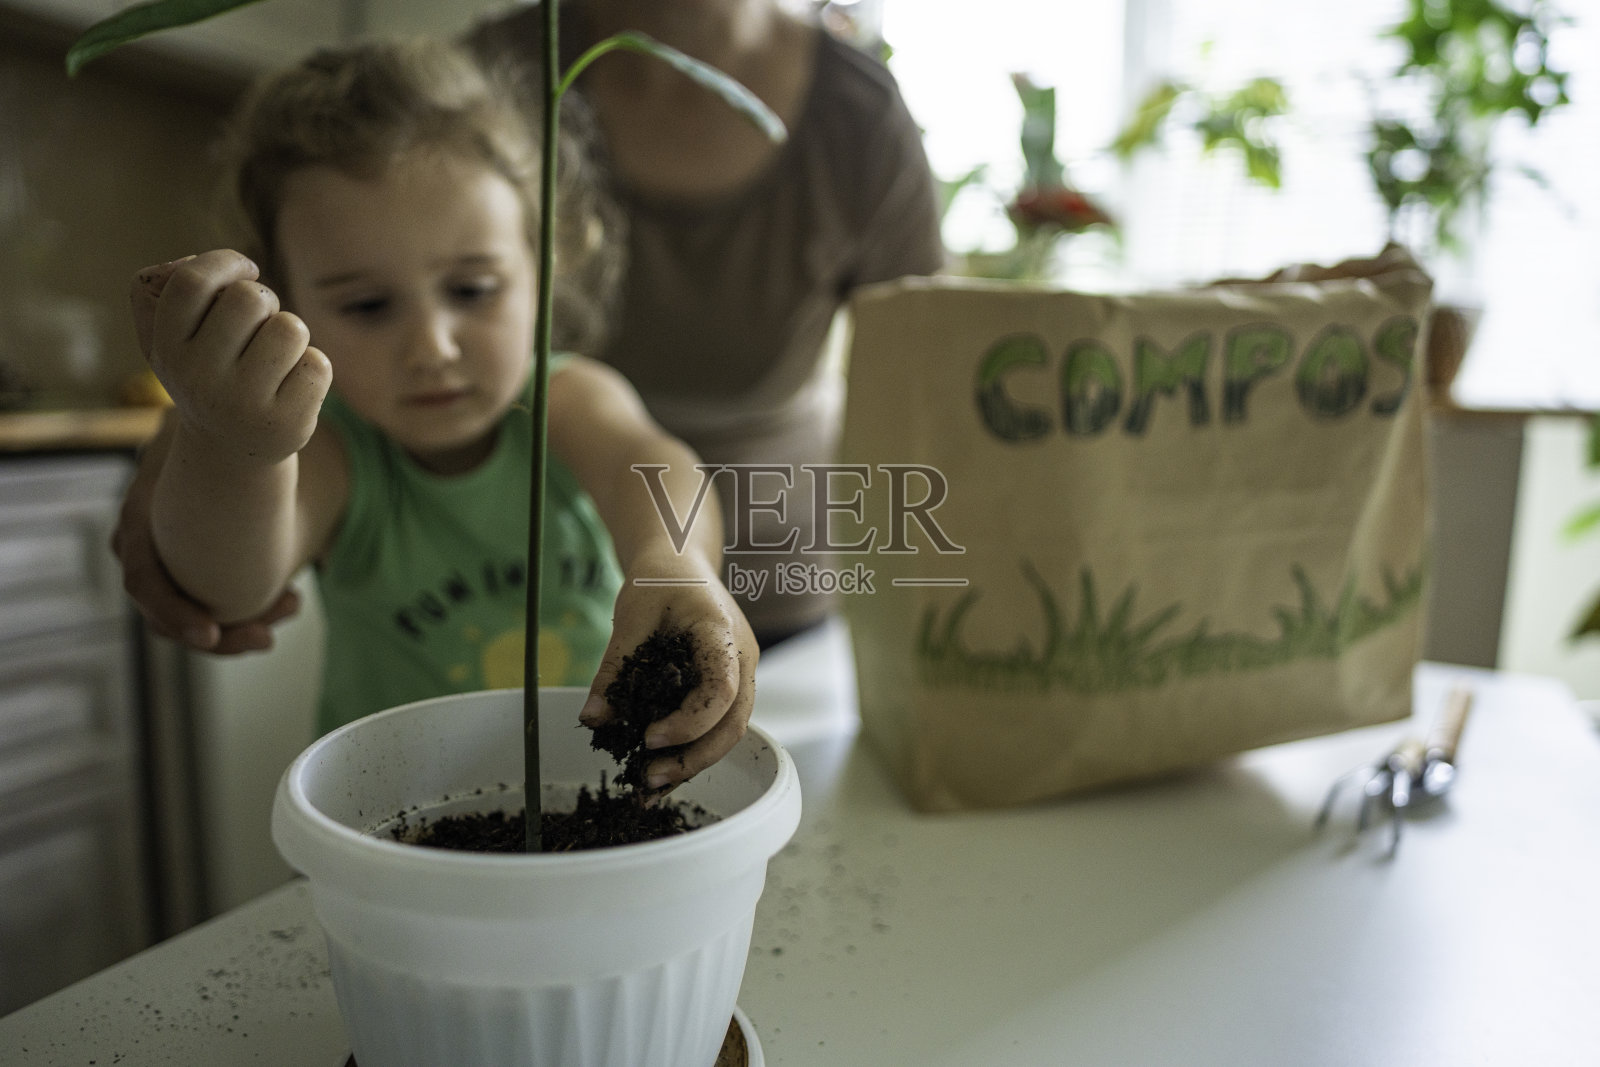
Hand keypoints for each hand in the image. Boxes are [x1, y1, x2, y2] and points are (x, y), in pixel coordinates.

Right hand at [111, 428, 301, 651]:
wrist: (235, 435)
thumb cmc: (225, 433)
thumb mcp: (221, 434)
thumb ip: (221, 441)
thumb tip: (223, 433)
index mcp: (141, 514)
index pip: (141, 580)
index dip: (171, 611)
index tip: (212, 630)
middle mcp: (145, 544)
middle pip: (165, 615)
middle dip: (219, 635)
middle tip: (266, 637)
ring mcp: (170, 561)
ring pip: (193, 617)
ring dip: (240, 627)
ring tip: (290, 606)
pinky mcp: (197, 570)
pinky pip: (213, 608)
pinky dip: (250, 612)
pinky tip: (289, 598)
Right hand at [132, 250, 328, 466]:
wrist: (231, 449)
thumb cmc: (204, 372)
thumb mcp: (166, 335)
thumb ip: (158, 288)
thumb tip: (191, 261)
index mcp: (167, 348)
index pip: (191, 282)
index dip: (225, 262)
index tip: (244, 272)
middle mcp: (199, 379)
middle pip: (250, 298)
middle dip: (265, 300)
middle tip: (259, 325)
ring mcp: (244, 404)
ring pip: (290, 327)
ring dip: (290, 332)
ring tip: (275, 357)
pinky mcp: (287, 423)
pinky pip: (317, 364)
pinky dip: (311, 367)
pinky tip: (290, 387)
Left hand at [581, 549, 758, 790]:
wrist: (680, 561)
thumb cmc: (659, 579)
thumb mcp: (630, 616)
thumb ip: (614, 669)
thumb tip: (593, 720)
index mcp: (722, 634)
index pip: (721, 690)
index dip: (690, 723)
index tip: (648, 738)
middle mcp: (742, 658)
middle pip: (734, 723)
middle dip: (693, 758)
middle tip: (647, 778)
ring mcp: (741, 672)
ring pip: (729, 730)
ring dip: (693, 761)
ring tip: (649, 786)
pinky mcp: (727, 685)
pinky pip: (716, 724)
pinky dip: (691, 750)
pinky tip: (661, 773)